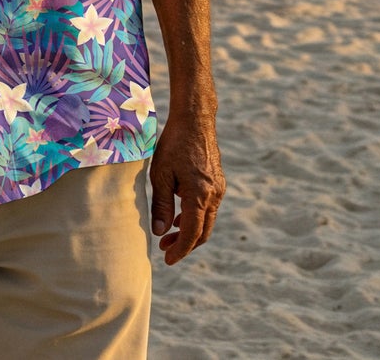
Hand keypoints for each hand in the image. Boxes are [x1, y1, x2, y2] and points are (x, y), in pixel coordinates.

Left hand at [149, 110, 224, 263]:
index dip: (180, 250)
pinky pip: (209, 208)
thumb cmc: (174, 144)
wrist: (195, 119)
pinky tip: (180, 216)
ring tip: (169, 234)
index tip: (167, 260)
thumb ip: (161, 205)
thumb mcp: (161, 174)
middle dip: (185, 245)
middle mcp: (214, 195)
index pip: (192, 234)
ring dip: (190, 231)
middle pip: (202, 232)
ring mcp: (218, 189)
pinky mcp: (217, 182)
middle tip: (165, 250)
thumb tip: (160, 232)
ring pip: (207, 221)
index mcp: (200, 196)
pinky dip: (195, 217)